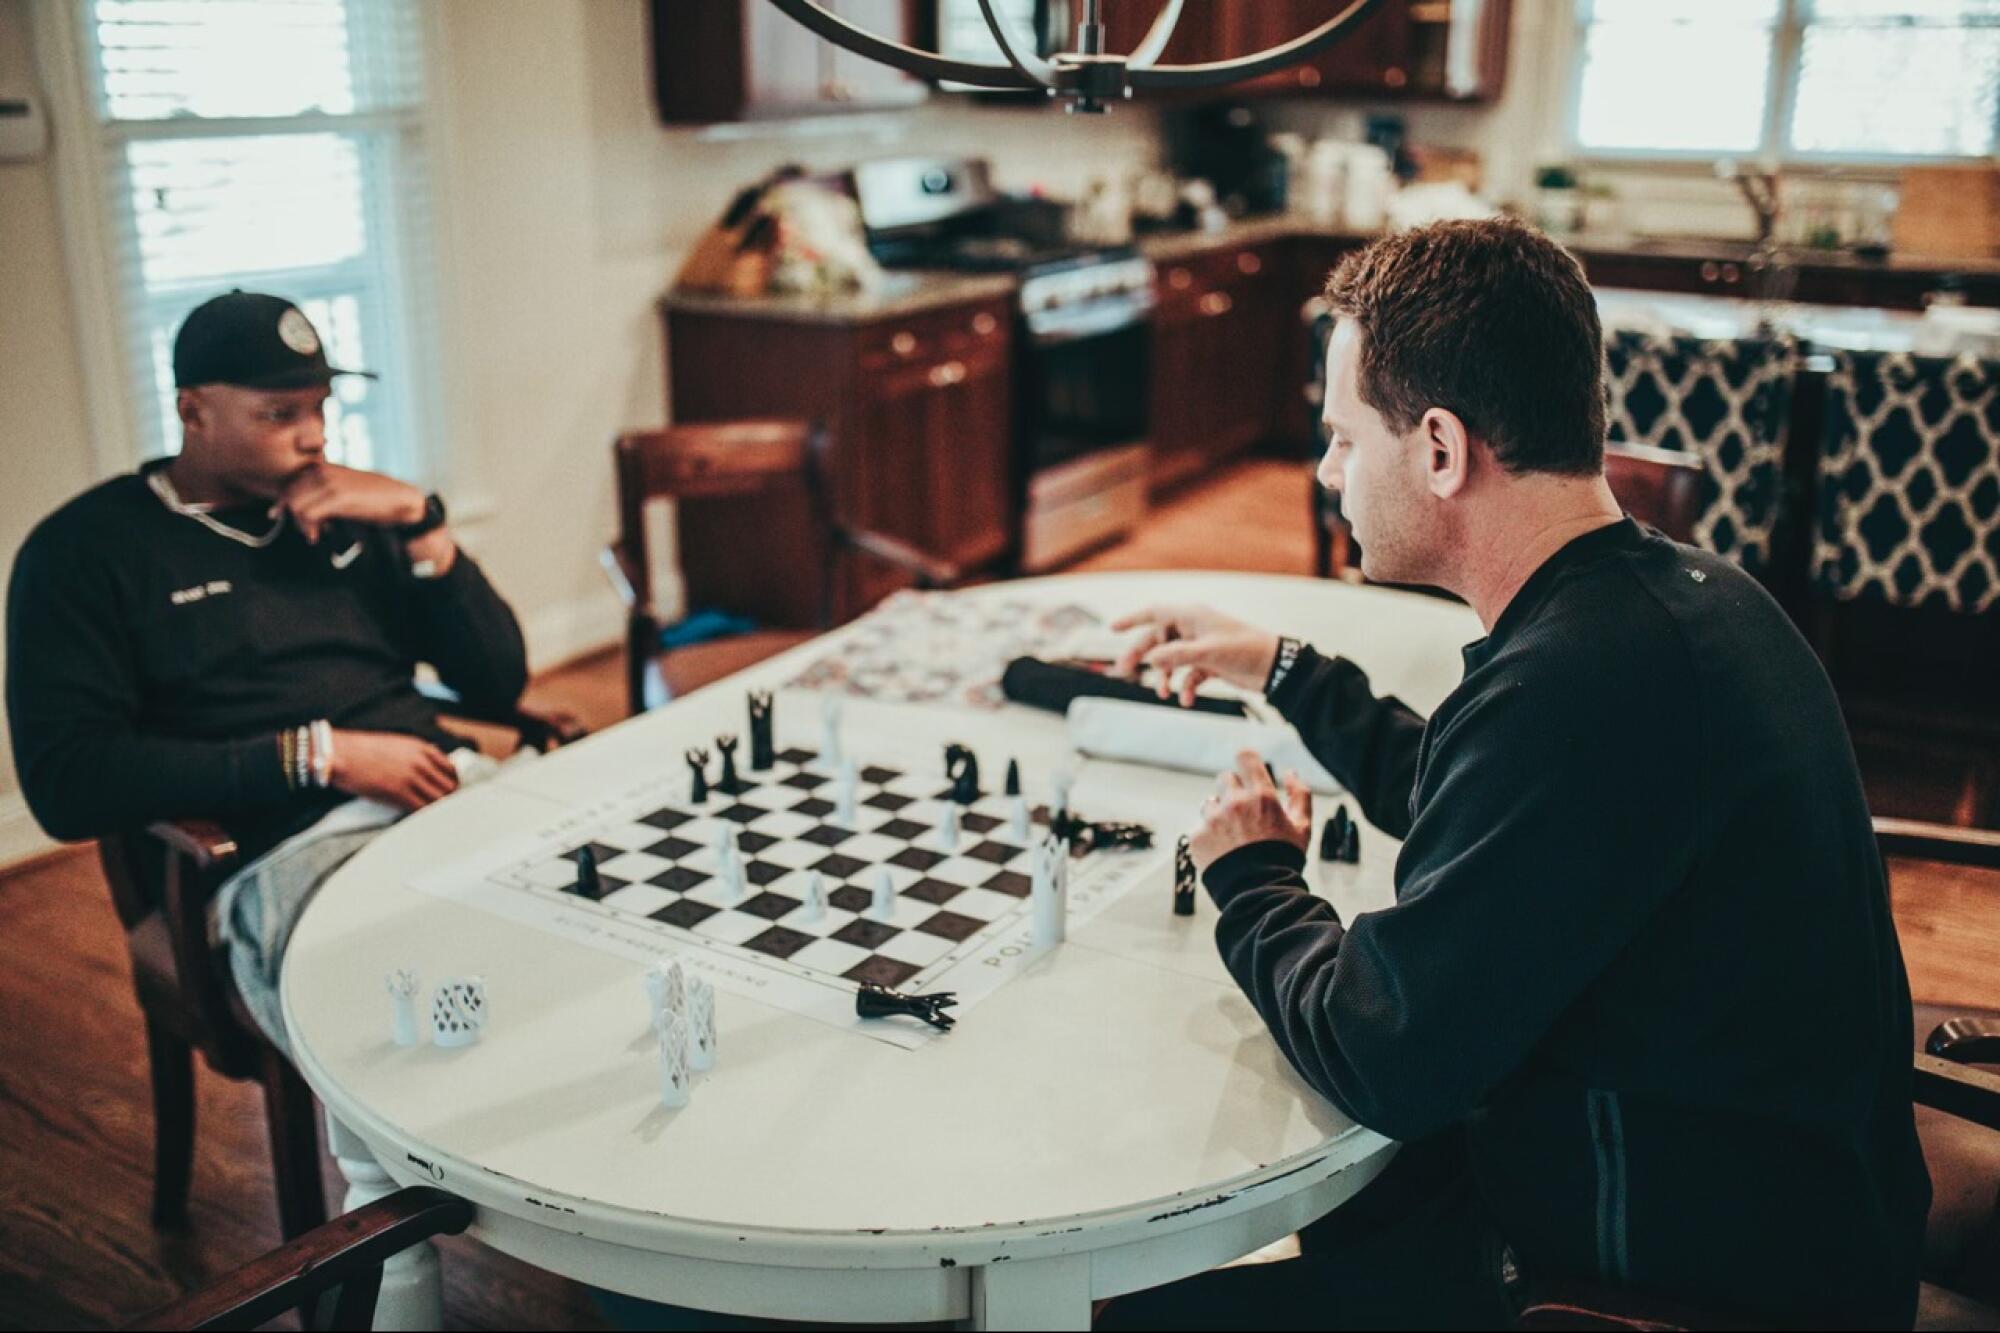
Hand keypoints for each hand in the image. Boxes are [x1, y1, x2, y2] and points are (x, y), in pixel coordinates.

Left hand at [274, 463, 426, 543]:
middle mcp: (323, 470)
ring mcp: (329, 482)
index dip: (283, 501)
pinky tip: (317, 535)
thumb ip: (326, 492)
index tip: (278, 515)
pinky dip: (309, 528)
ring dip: (301, 524)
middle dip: (293, 516)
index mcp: (325, 467)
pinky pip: (308, 513)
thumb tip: (305, 509)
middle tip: (307, 531)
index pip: (291, 482)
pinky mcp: (337, 497)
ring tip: (314, 534)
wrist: (402, 500)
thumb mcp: (347, 489)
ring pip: (296, 505)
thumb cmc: (377, 498)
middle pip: (290, 494)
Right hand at [327, 729, 459, 811]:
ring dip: (437, 809)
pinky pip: (420, 808)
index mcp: (421, 748)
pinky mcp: (398, 792)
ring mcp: (410, 777)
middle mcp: (420, 762)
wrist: (340, 753)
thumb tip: (432, 767)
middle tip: (444, 810)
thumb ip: (418, 754)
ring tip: (434, 819)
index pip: (451, 770)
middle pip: (449, 787)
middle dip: (448, 799)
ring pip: (438, 799)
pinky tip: (422, 821)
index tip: (448, 793)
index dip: (451, 784)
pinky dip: (424, 816)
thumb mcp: (397, 744)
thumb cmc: (362, 750)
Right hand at [1109, 604, 1281, 706]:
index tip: (1112, 628)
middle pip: (1158, 639)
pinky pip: (1189, 674)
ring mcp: (1202, 646)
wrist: (1276, 667)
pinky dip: (1185, 686)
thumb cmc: (1245, 650)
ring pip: (1172, 659)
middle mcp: (1194, 629)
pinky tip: (1187, 699)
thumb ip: (1177, 655)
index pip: (1155, 612)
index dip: (1133, 619)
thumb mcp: (1208, 652)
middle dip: (1142, 656)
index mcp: (1192, 616)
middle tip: (1124, 671)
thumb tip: (1151, 660)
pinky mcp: (1211, 663)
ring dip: (1165, 676)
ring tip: (1164, 693)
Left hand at [1189, 750, 1311, 871]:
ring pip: (1209, 803)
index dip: (1245, 760)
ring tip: (1232, 837)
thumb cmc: (1283, 860)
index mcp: (1261, 796)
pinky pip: (1199, 827)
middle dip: (1233, 791)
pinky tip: (1222, 851)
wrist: (1260, 894)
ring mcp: (1213, 819)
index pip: (1245, 757)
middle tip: (1242, 813)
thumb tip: (1290, 772)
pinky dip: (1208, 836)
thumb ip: (1299, 795)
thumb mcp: (1302, 827)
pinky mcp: (1197, 837)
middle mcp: (1235, 803)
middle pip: (1224, 778)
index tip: (1246, 768)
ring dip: (1218, 813)